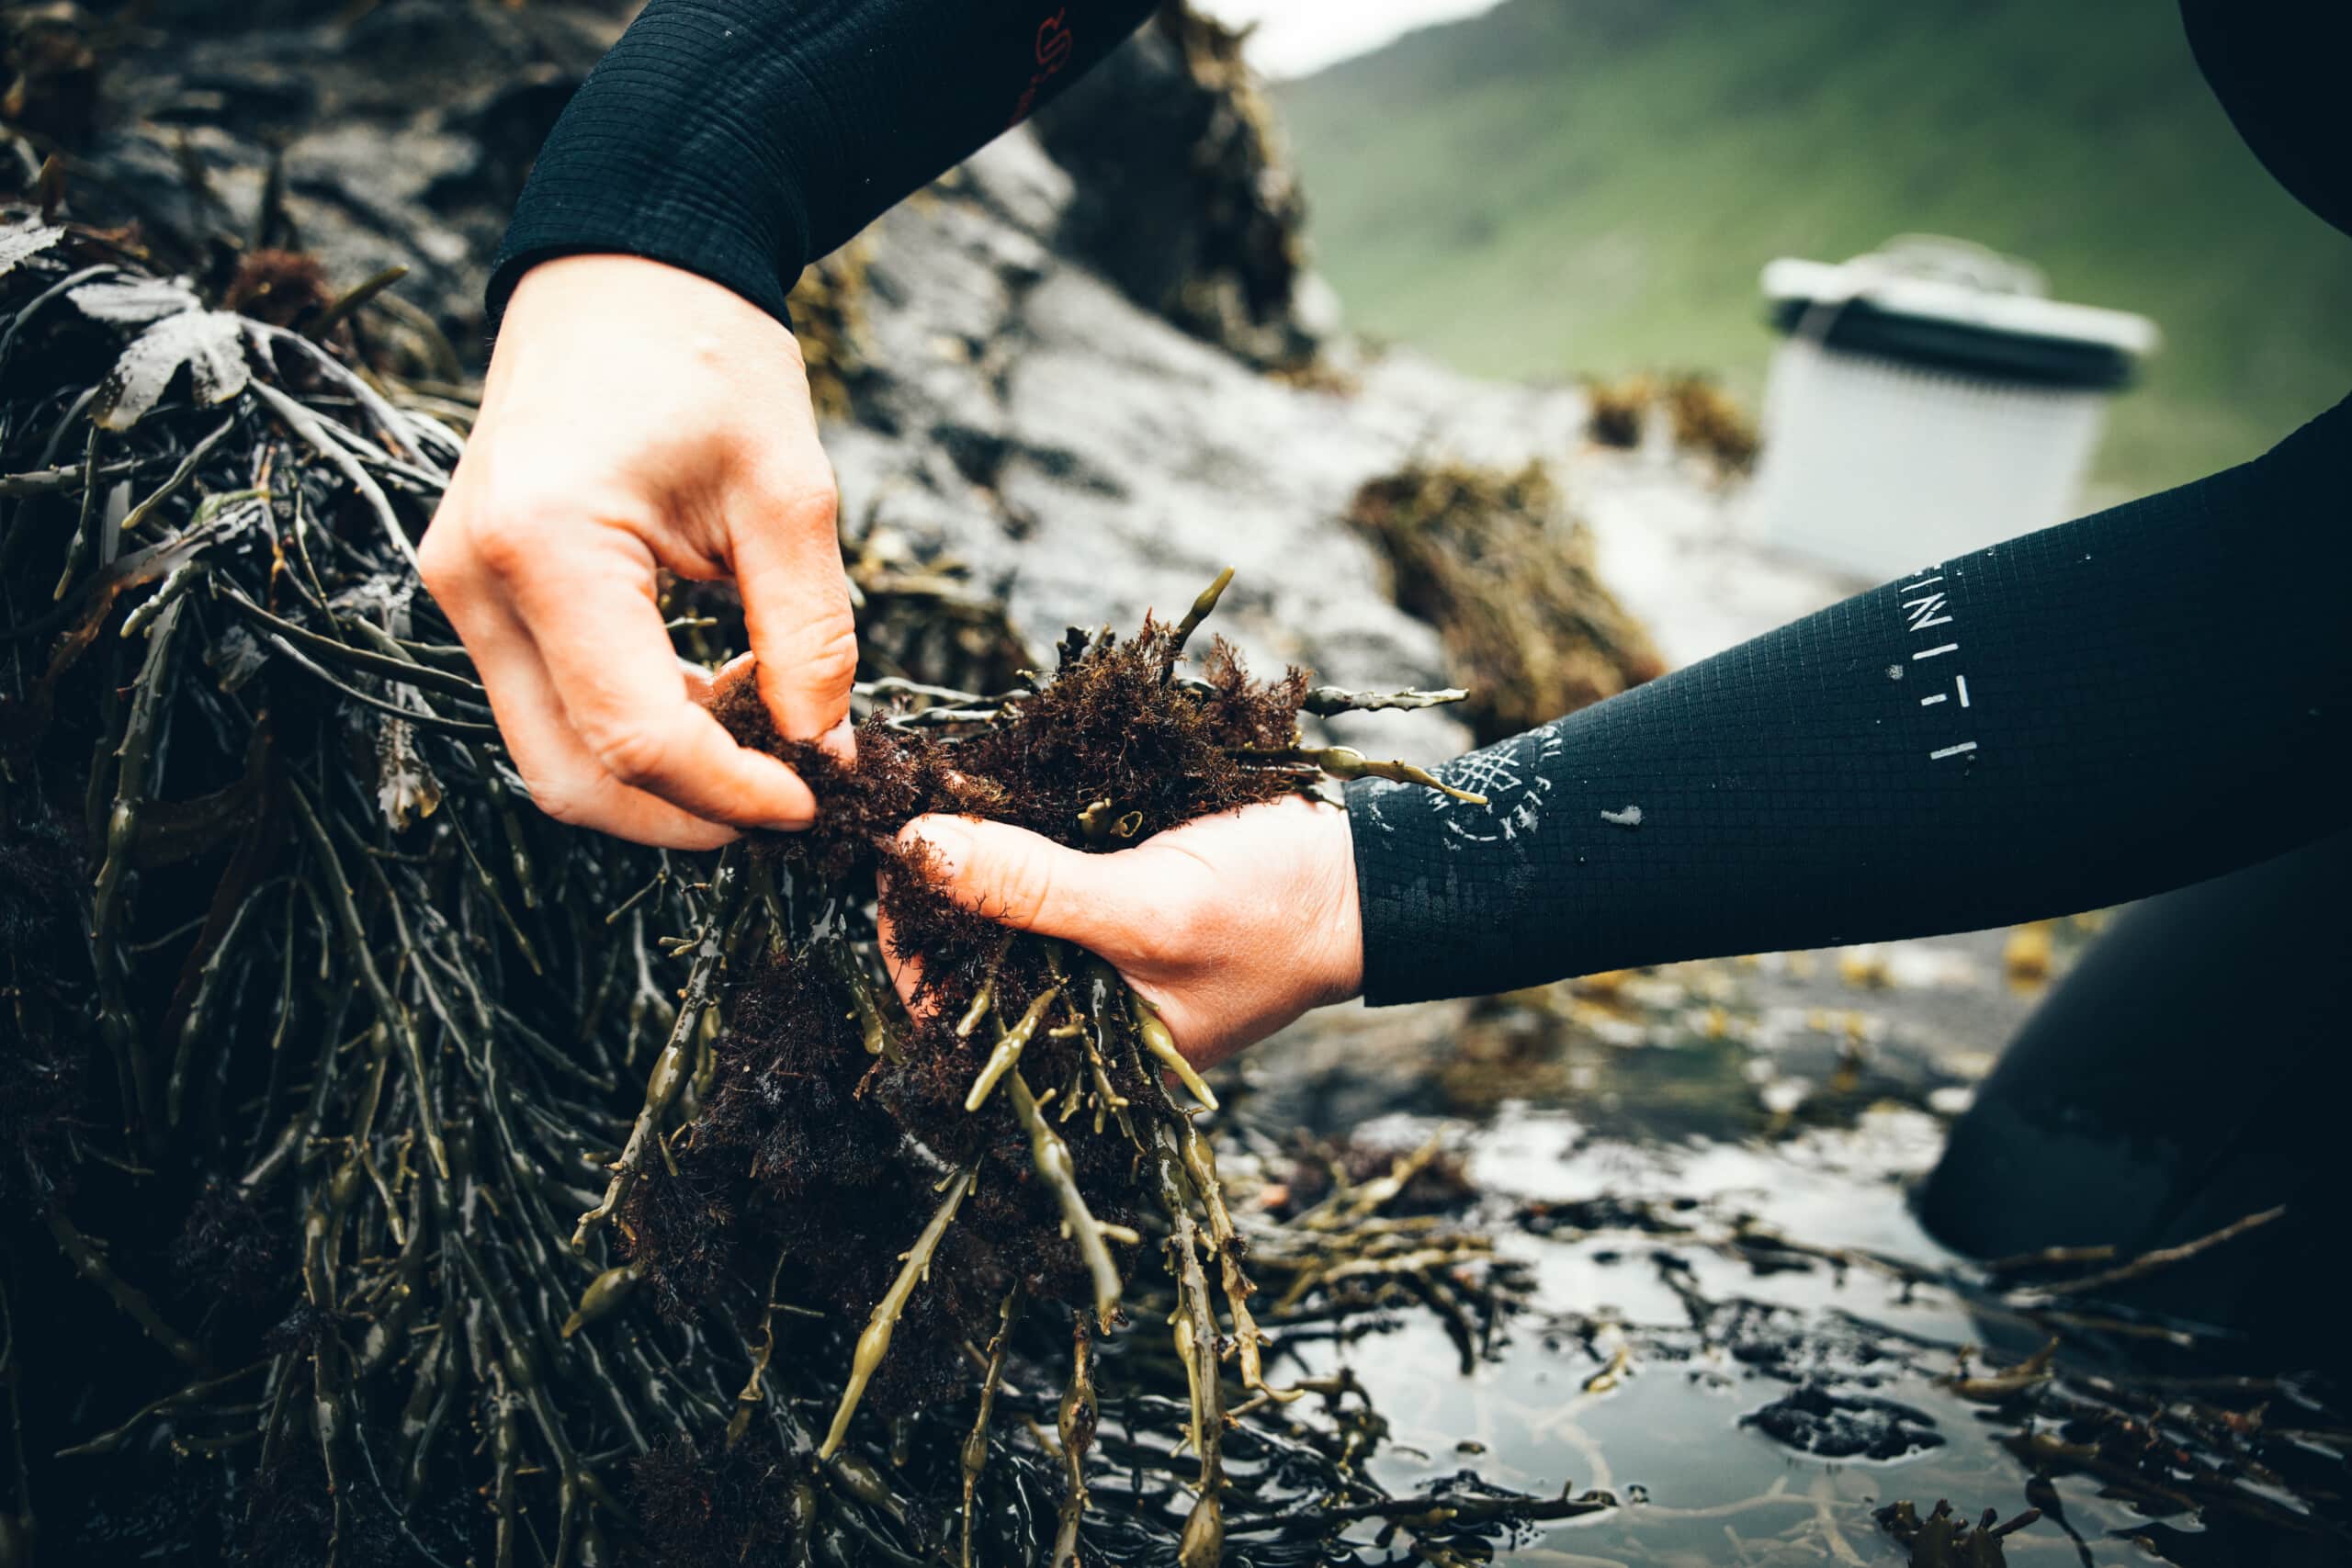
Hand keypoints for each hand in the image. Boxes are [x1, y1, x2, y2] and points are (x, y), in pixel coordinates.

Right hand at [420, 255, 856, 847]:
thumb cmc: (709, 357)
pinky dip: (636, 733)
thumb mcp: (789, 493)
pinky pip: (552, 706)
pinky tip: (721, 697)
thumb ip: (809, 636)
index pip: (636, 736)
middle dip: (687, 815)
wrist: (625, 271)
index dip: (732, 792)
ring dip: (662, 781)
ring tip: (767, 740)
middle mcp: (475, 580)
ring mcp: (461, 590)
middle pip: (571, 777)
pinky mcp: (479, 593)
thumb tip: (821, 753)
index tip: (815, 799)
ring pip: (554, 756)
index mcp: (546, 544)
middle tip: (791, 801)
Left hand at [886, 796, 1363, 1068]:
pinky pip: (1040, 871)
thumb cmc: (1275, 916)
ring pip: (999, 906)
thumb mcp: (1149, 907)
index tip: (888, 866)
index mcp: (1083, 1055)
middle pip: (969, 956)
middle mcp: (1077, 1011)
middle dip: (937, 887)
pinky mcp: (1113, 899)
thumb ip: (1034, 889)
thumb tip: (920, 848)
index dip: (910, 944)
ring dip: (968, 851)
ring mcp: (1094, 954)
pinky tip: (985, 784)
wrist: (1368, 878)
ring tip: (933, 790)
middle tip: (902, 809)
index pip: (958, 1018)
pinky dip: (1012, 829)